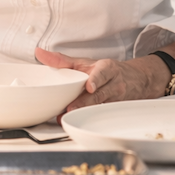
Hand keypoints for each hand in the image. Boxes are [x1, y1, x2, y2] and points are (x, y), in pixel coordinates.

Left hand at [35, 47, 167, 112]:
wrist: (134, 79)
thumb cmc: (105, 70)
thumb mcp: (85, 62)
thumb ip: (61, 60)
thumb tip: (39, 53)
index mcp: (107, 68)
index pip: (103, 73)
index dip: (97, 80)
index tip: (90, 87)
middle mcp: (114, 84)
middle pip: (99, 94)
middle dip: (84, 102)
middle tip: (70, 108)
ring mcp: (117, 99)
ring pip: (101, 106)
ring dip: (85, 112)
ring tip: (68, 116)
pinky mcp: (116, 110)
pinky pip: (104, 115)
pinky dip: (91, 118)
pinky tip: (78, 122)